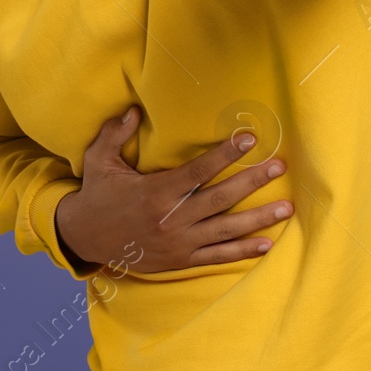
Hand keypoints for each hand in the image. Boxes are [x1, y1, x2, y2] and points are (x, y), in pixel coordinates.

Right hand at [54, 104, 290, 272]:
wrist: (85, 239)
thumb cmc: (97, 195)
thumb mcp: (99, 160)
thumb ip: (116, 134)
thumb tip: (135, 110)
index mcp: (156, 192)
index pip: (200, 170)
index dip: (227, 154)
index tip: (249, 139)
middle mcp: (172, 218)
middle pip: (222, 198)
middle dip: (253, 181)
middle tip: (279, 166)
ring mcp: (178, 242)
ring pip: (226, 230)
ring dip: (259, 218)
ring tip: (286, 208)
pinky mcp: (180, 260)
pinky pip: (217, 256)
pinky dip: (243, 251)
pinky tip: (266, 244)